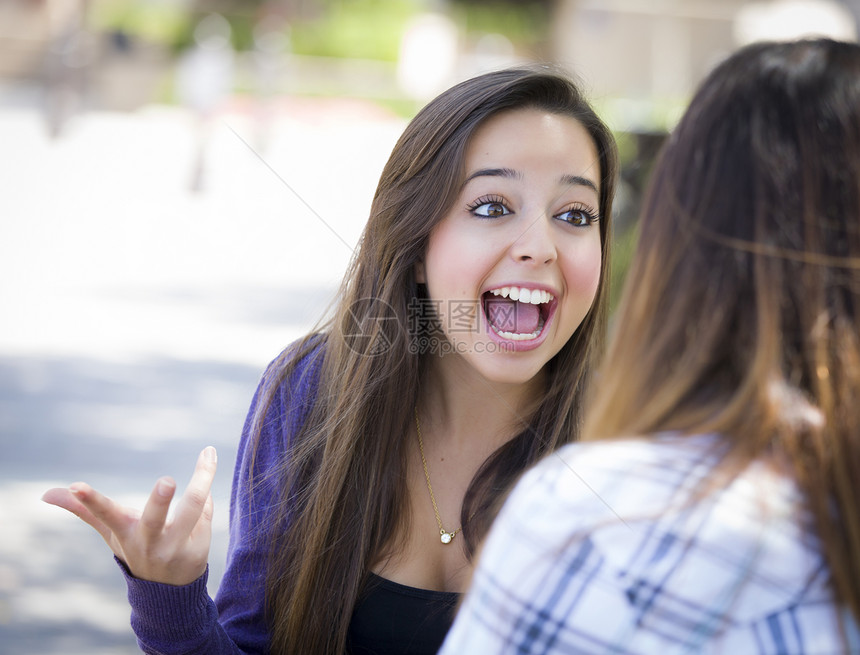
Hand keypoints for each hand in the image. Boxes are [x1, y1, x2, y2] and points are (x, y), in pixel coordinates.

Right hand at [42, 446, 216, 585]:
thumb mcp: (112, 532)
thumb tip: (47, 493)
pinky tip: (206, 491)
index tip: (76, 486)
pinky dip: (206, 498)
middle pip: (155, 518)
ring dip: (203, 479)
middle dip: (160, 500)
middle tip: (167, 480)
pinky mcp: (199, 550)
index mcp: (125, 532)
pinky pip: (206, 512)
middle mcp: (149, 542)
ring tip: (208, 454)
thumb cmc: (136, 548)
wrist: (167, 590)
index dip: (90, 501)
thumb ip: (84, 510)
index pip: (105, 515)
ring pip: (193, 508)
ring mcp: (175, 548)